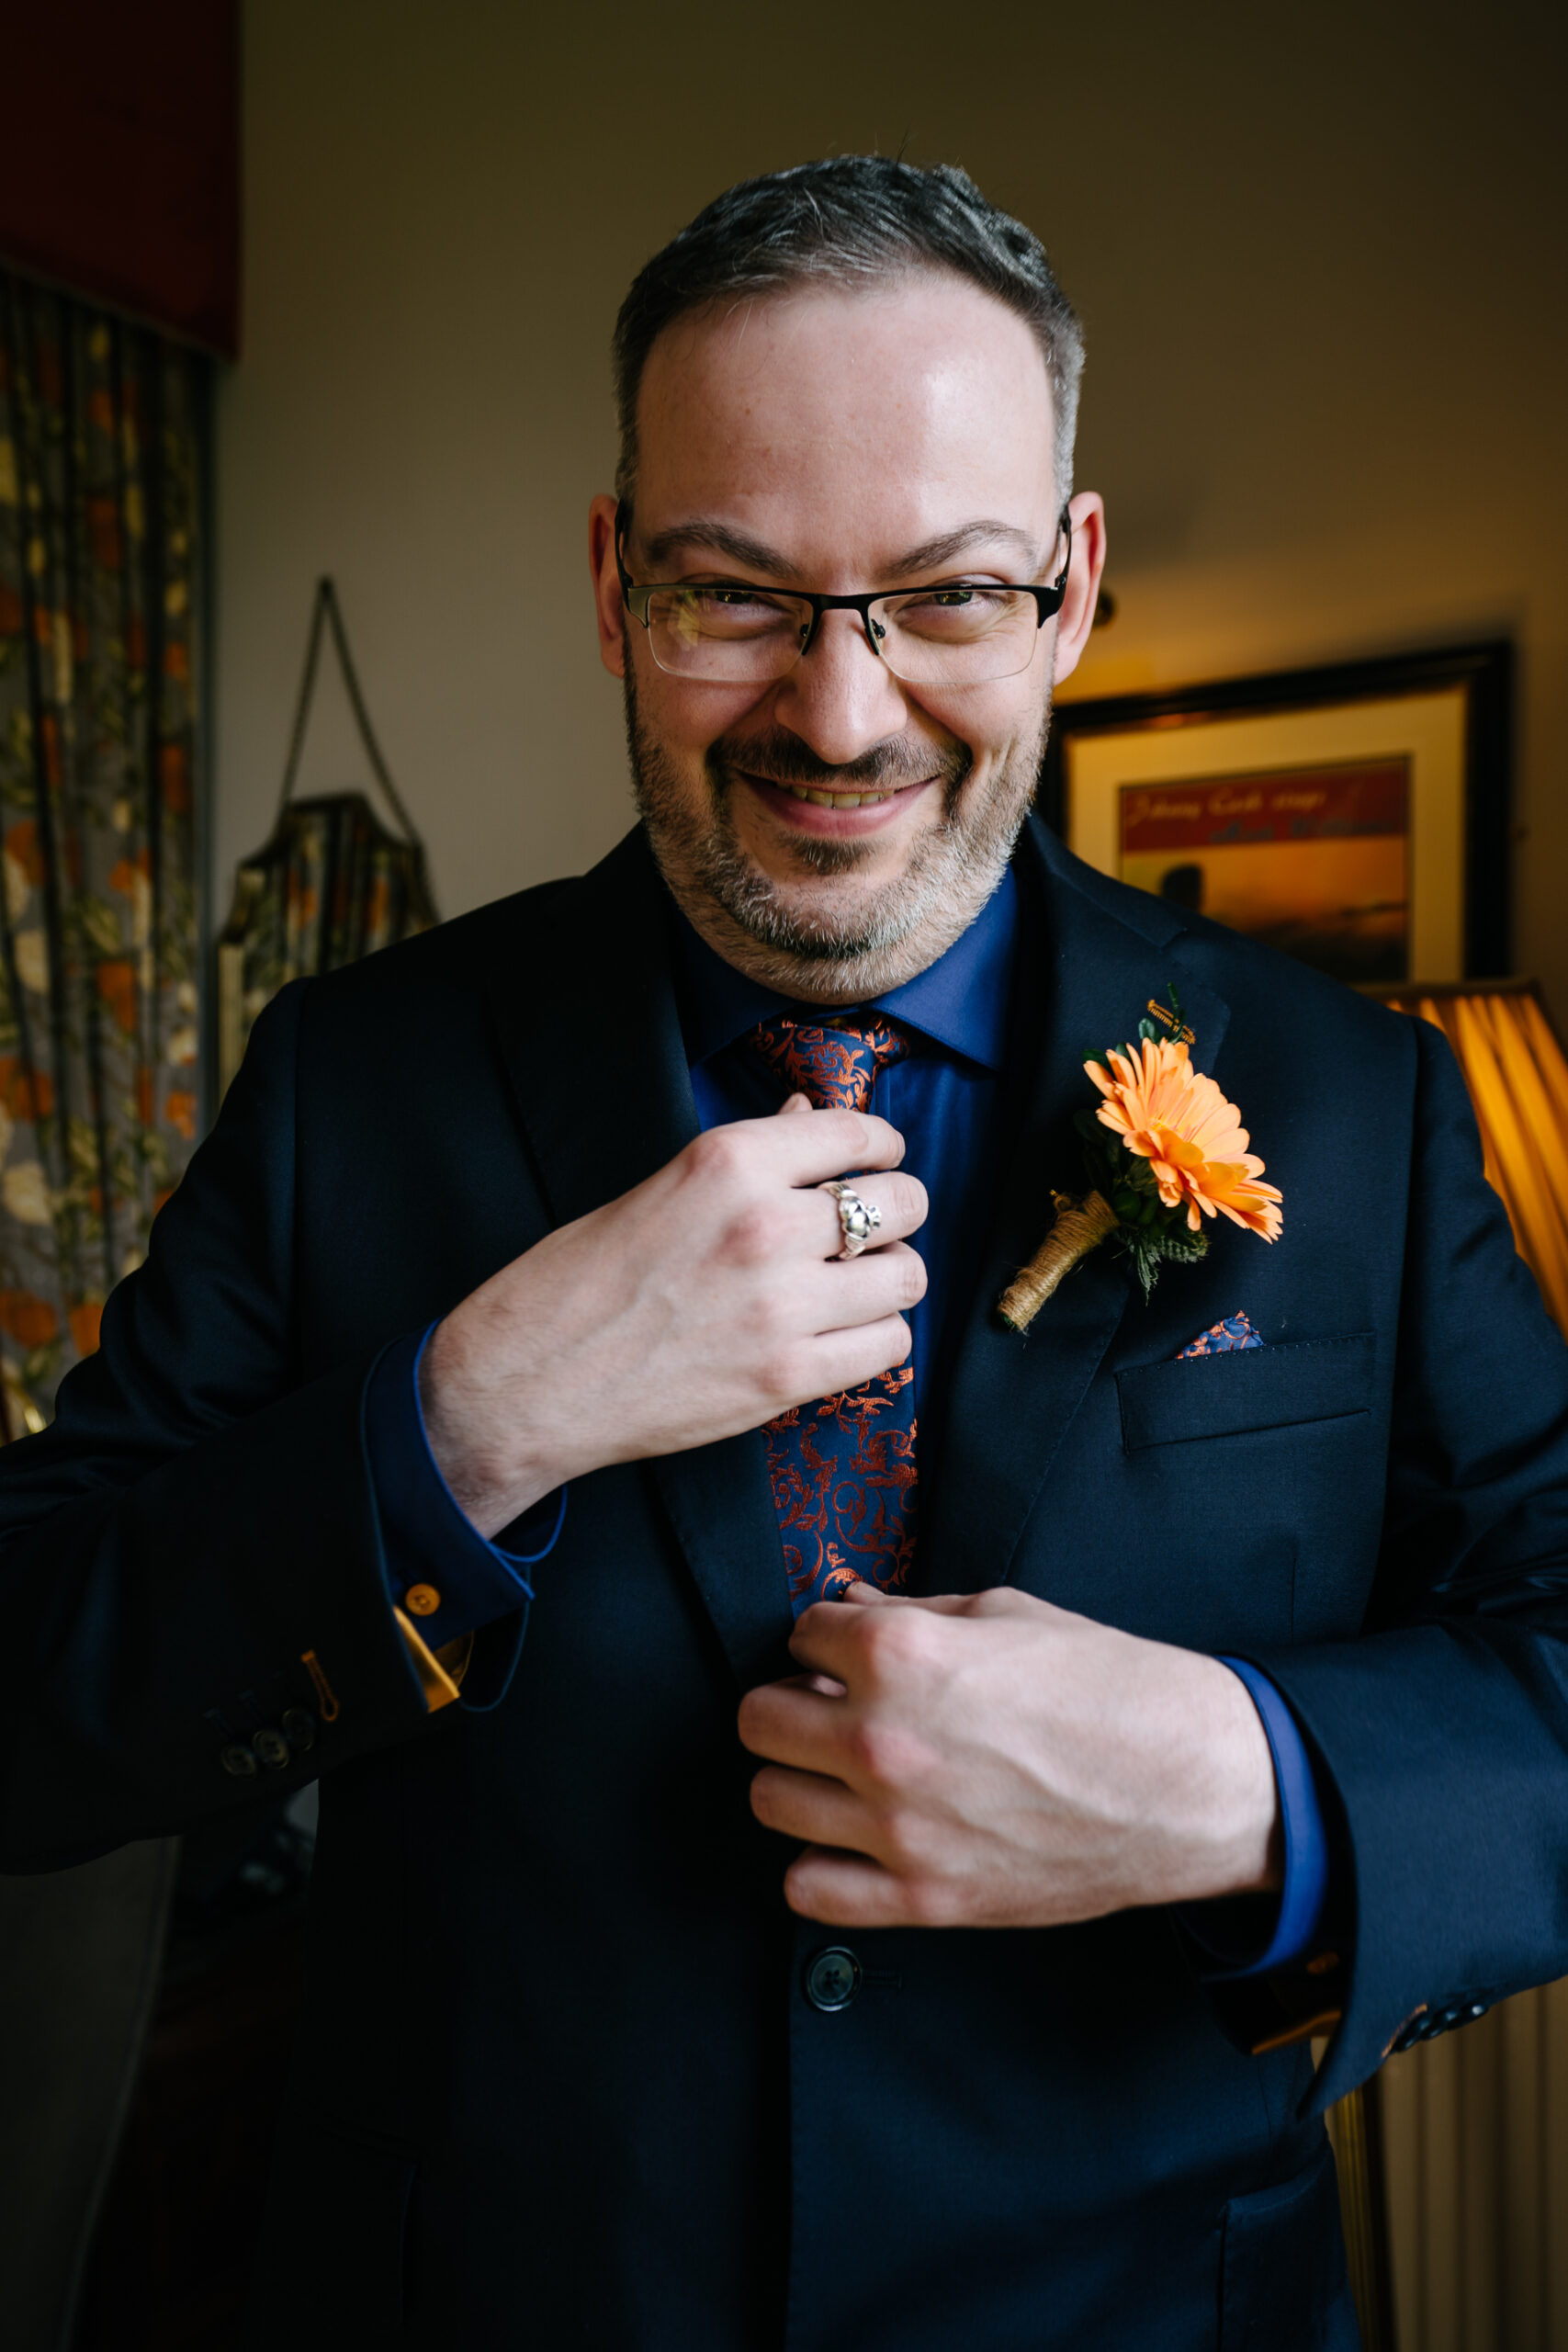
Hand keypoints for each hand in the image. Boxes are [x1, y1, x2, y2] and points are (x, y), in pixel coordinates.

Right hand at [421, 1100, 926, 1536]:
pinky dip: (877, 1338)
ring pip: (907, 1276)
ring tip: (854, 1288)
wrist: (530, 1381)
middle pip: (904, 1202)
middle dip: (897, 1212)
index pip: (857, 1133)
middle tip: (870, 1231)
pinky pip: (890, 1346)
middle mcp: (766, 1224)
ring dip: (890, 1279)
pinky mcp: (788, 1378)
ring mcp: (783, 1305)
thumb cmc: (581, 1280)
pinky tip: (843, 1335)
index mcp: (728, 1161)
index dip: (882, 1145)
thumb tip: (811, 1116)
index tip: (878, 1158)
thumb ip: (751, 1158)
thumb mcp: (662, 1190)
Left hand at [738, 1586, 1280, 1928]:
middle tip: (831, 1707)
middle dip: (791, 1703)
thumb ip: (915, 1612)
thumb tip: (851, 1604)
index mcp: (903, 1654)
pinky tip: (855, 1839)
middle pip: (758, 1719)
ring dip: (798, 1779)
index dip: (825, 1638)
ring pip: (768, 1800)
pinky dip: (820, 1864)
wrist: (1188, 1782)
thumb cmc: (1108, 1686)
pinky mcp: (924, 1897)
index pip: (799, 1634)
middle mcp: (882, 1738)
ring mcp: (898, 1826)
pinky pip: (809, 1889)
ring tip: (842, 1772)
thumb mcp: (1009, 1616)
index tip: (848, 1650)